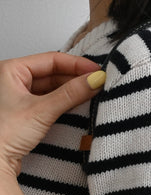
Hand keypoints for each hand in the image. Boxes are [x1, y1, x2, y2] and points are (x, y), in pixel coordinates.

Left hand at [0, 51, 104, 177]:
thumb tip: (94, 81)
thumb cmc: (3, 134)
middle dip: (76, 78)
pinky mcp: (26, 113)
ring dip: (72, 91)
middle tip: (97, 83)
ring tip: (91, 93)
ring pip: (52, 88)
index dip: (76, 64)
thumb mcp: (42, 110)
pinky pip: (50, 101)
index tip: (96, 71)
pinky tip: (78, 104)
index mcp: (10, 70)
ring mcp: (20, 97)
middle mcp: (13, 80)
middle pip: (53, 73)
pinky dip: (65, 102)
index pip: (51, 60)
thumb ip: (71, 94)